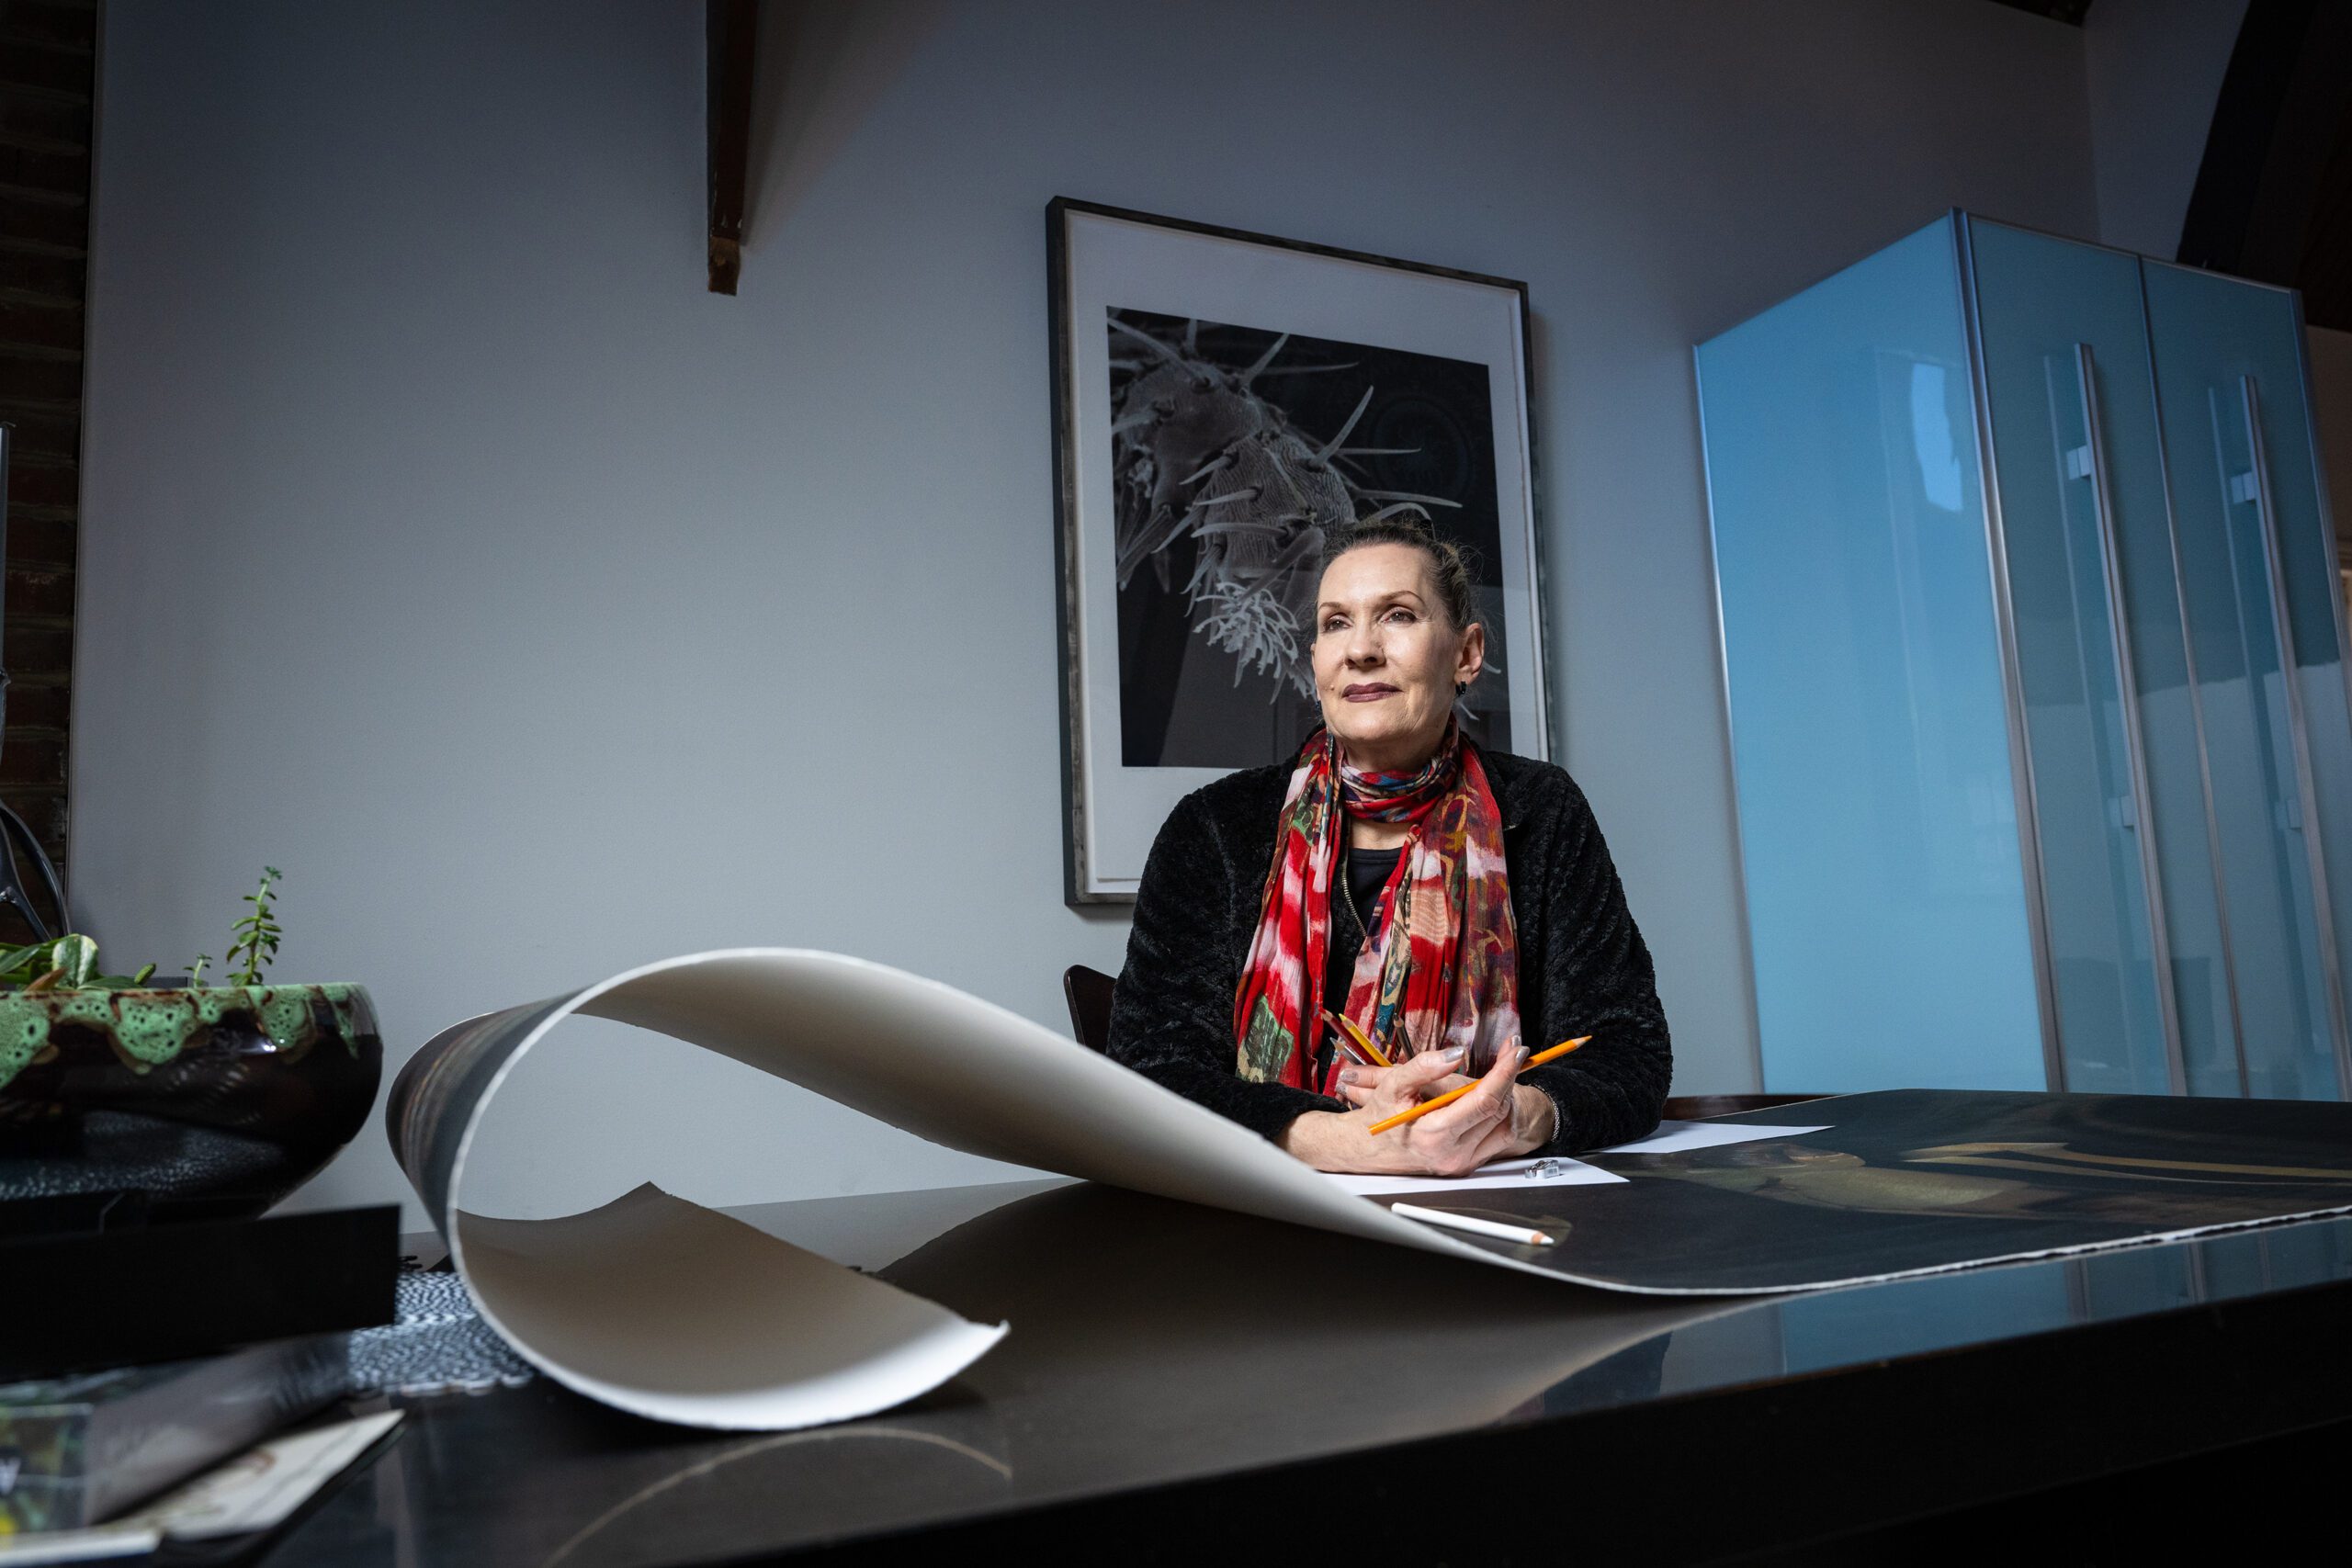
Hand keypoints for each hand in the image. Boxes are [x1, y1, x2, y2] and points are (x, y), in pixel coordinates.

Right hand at [1279, 1043, 1555, 1174]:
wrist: (1368, 1148)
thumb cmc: (1379, 1115)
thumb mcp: (1393, 1085)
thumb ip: (1423, 1067)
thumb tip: (1455, 1054)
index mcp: (1434, 1135)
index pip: (1483, 1101)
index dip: (1504, 1073)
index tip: (1516, 1050)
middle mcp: (1453, 1154)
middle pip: (1498, 1110)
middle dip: (1508, 1076)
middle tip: (1512, 1050)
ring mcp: (1462, 1163)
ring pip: (1502, 1124)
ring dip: (1506, 1093)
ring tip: (1503, 1068)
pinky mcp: (1467, 1164)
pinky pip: (1496, 1136)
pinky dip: (1498, 1112)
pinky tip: (1491, 1094)